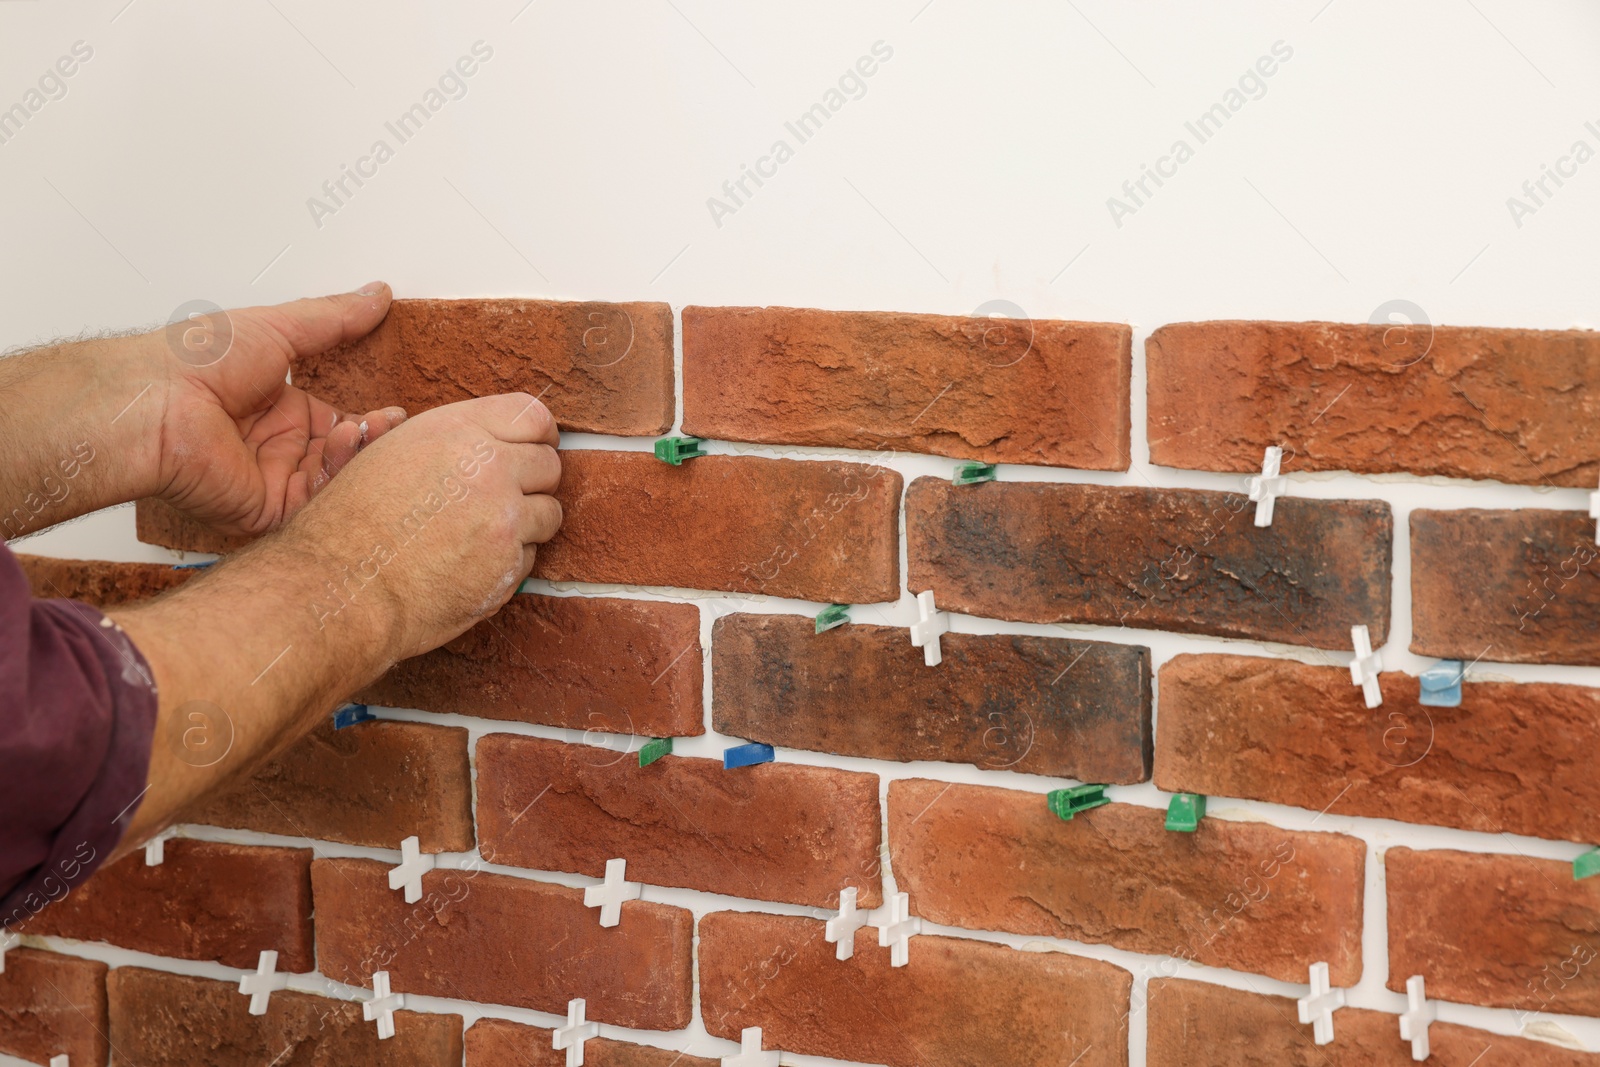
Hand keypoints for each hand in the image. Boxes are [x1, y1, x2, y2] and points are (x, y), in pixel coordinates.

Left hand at [144, 283, 409, 535]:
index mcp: (277, 408)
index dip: (370, 419)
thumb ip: (334, 318)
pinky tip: (345, 442)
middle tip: (394, 424)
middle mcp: (275, 446)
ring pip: (336, 477)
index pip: (338, 421)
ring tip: (368, 428)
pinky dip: (339, 473)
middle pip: (342, 452)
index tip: (395, 411)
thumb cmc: (195, 360)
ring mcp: (272, 479)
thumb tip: (376, 294)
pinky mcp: (267, 507)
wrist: (155, 402)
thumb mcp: (277, 327)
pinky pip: (317, 500)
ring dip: (358, 452)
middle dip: (372, 439)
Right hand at [276, 392, 563, 658]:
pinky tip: (469, 565)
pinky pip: (530, 556)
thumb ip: (449, 439)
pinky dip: (508, 562)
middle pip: (550, 464)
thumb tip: (491, 434)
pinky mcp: (509, 565)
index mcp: (456, 431)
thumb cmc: (349, 522)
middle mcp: (488, 468)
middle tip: (507, 497)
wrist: (339, 586)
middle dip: (533, 481)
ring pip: (550, 512)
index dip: (539, 433)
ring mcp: (504, 518)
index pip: (532, 415)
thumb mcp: (389, 453)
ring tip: (483, 534)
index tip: (537, 446)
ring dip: (527, 523)